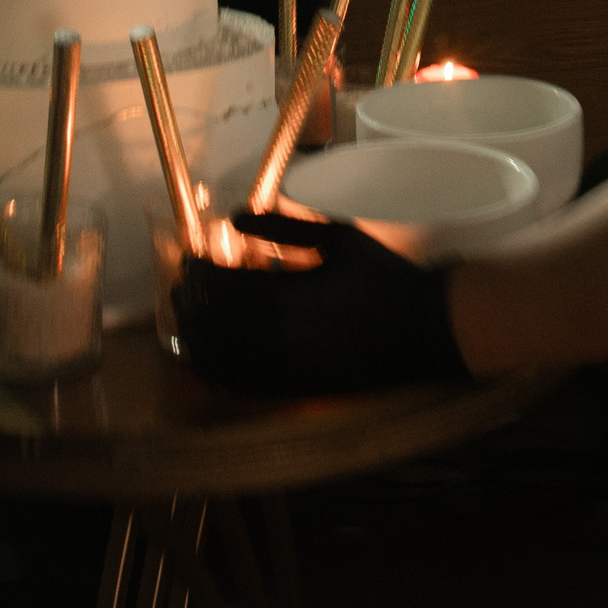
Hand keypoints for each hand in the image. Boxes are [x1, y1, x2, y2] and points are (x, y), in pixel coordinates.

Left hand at [174, 212, 468, 396]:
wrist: (423, 329)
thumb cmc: (381, 276)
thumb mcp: (336, 238)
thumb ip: (282, 226)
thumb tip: (234, 216)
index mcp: (283, 298)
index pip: (217, 286)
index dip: (197, 271)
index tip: (192, 256)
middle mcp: (274, 340)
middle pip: (207, 325)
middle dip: (188, 303)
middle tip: (183, 285)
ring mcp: (282, 371)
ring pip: (216, 360)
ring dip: (195, 337)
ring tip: (190, 317)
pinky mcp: (293, 391)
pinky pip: (239, 385)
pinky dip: (216, 368)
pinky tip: (212, 353)